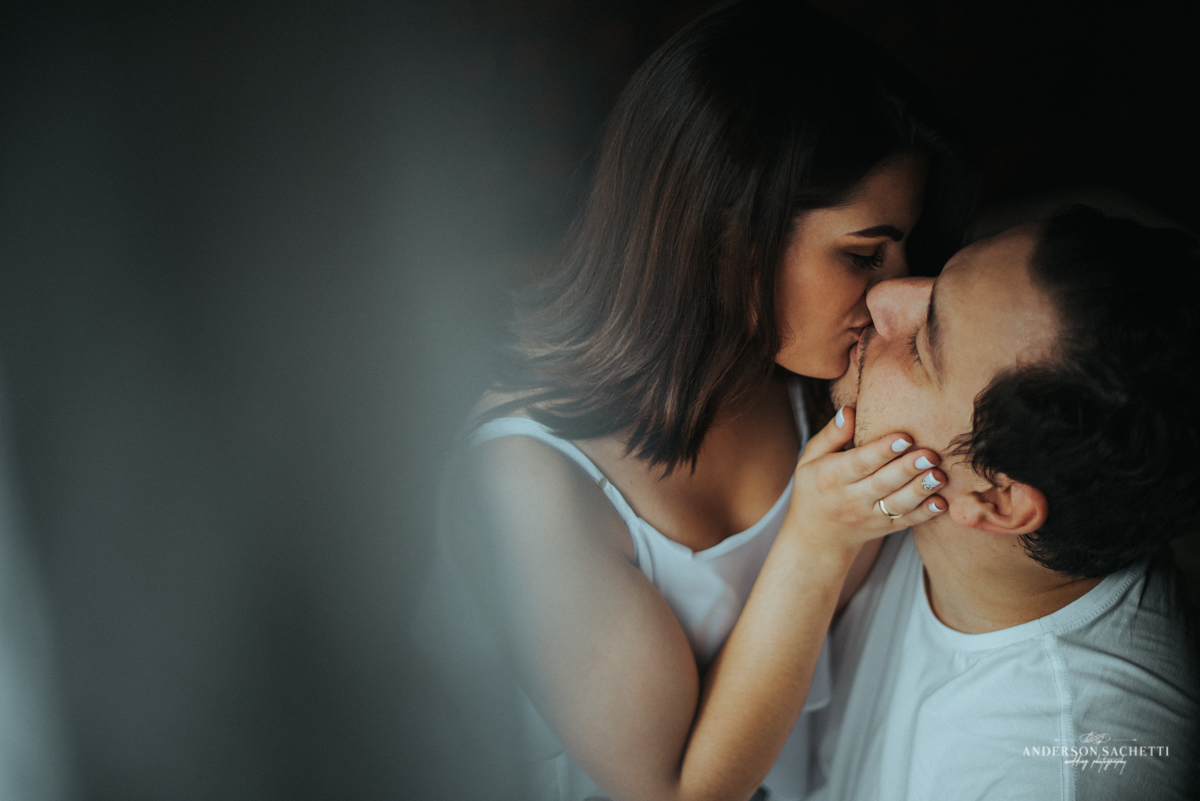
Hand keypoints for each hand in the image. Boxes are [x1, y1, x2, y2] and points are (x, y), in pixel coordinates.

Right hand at [784, 406, 945, 552]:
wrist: (817, 535)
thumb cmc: (815, 486)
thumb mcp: (810, 459)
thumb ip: (831, 435)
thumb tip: (848, 411)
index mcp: (831, 476)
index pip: (859, 463)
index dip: (882, 451)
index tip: (904, 437)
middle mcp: (850, 498)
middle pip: (882, 483)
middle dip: (907, 469)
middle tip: (931, 454)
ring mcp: (869, 516)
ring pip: (897, 504)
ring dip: (920, 490)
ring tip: (939, 475)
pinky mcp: (884, 528)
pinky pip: (906, 522)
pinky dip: (925, 514)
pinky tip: (942, 502)